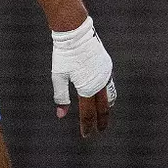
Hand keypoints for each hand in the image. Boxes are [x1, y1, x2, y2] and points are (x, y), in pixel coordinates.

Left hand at [51, 17, 115, 137]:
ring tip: (104, 117)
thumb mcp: (58, 76)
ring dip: (107, 108)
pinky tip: (104, 96)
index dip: (87, 126)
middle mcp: (99, 83)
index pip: (88, 113)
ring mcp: (105, 74)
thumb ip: (61, 97)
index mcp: (87, 88)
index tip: (86, 135)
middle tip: (100, 131)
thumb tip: (61, 115)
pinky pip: (109, 85)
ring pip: (109, 96)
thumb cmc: (64, 54)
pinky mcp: (107, 65)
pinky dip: (107, 94)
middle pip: (103, 108)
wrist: (76, 32)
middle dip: (101, 121)